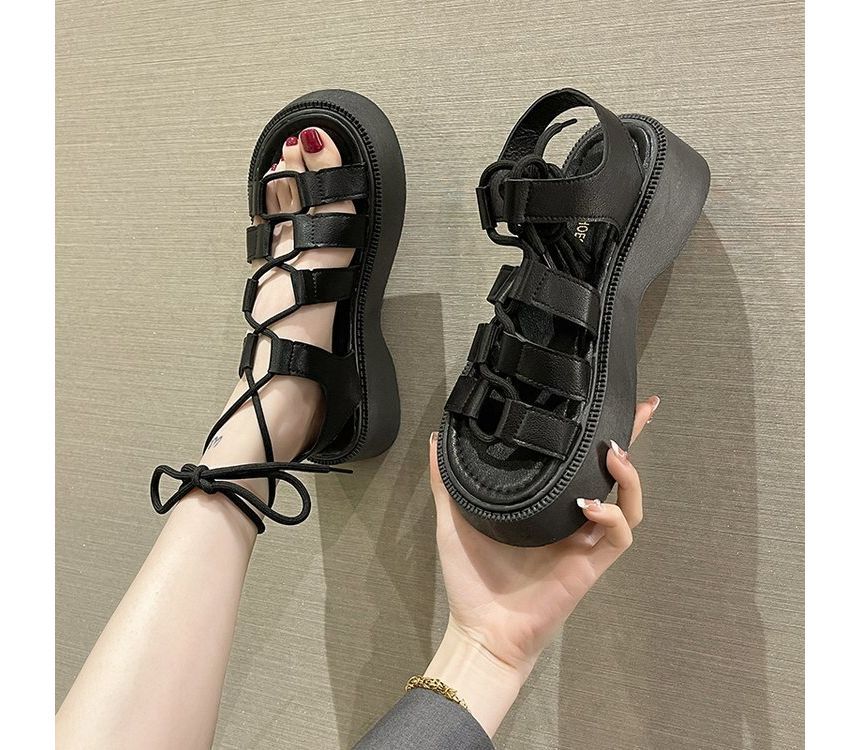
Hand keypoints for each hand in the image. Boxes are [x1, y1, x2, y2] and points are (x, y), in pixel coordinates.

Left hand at [429, 396, 657, 682]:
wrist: (480, 630)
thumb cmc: (471, 580)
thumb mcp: (453, 519)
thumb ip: (447, 481)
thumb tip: (436, 439)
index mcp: (547, 507)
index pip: (579, 463)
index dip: (598, 433)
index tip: (609, 397)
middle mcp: (572, 520)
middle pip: (615, 475)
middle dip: (632, 440)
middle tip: (642, 408)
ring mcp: (585, 542)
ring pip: (630, 502)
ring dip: (628, 476)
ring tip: (613, 454)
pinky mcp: (590, 566)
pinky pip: (619, 536)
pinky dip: (613, 515)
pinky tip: (589, 504)